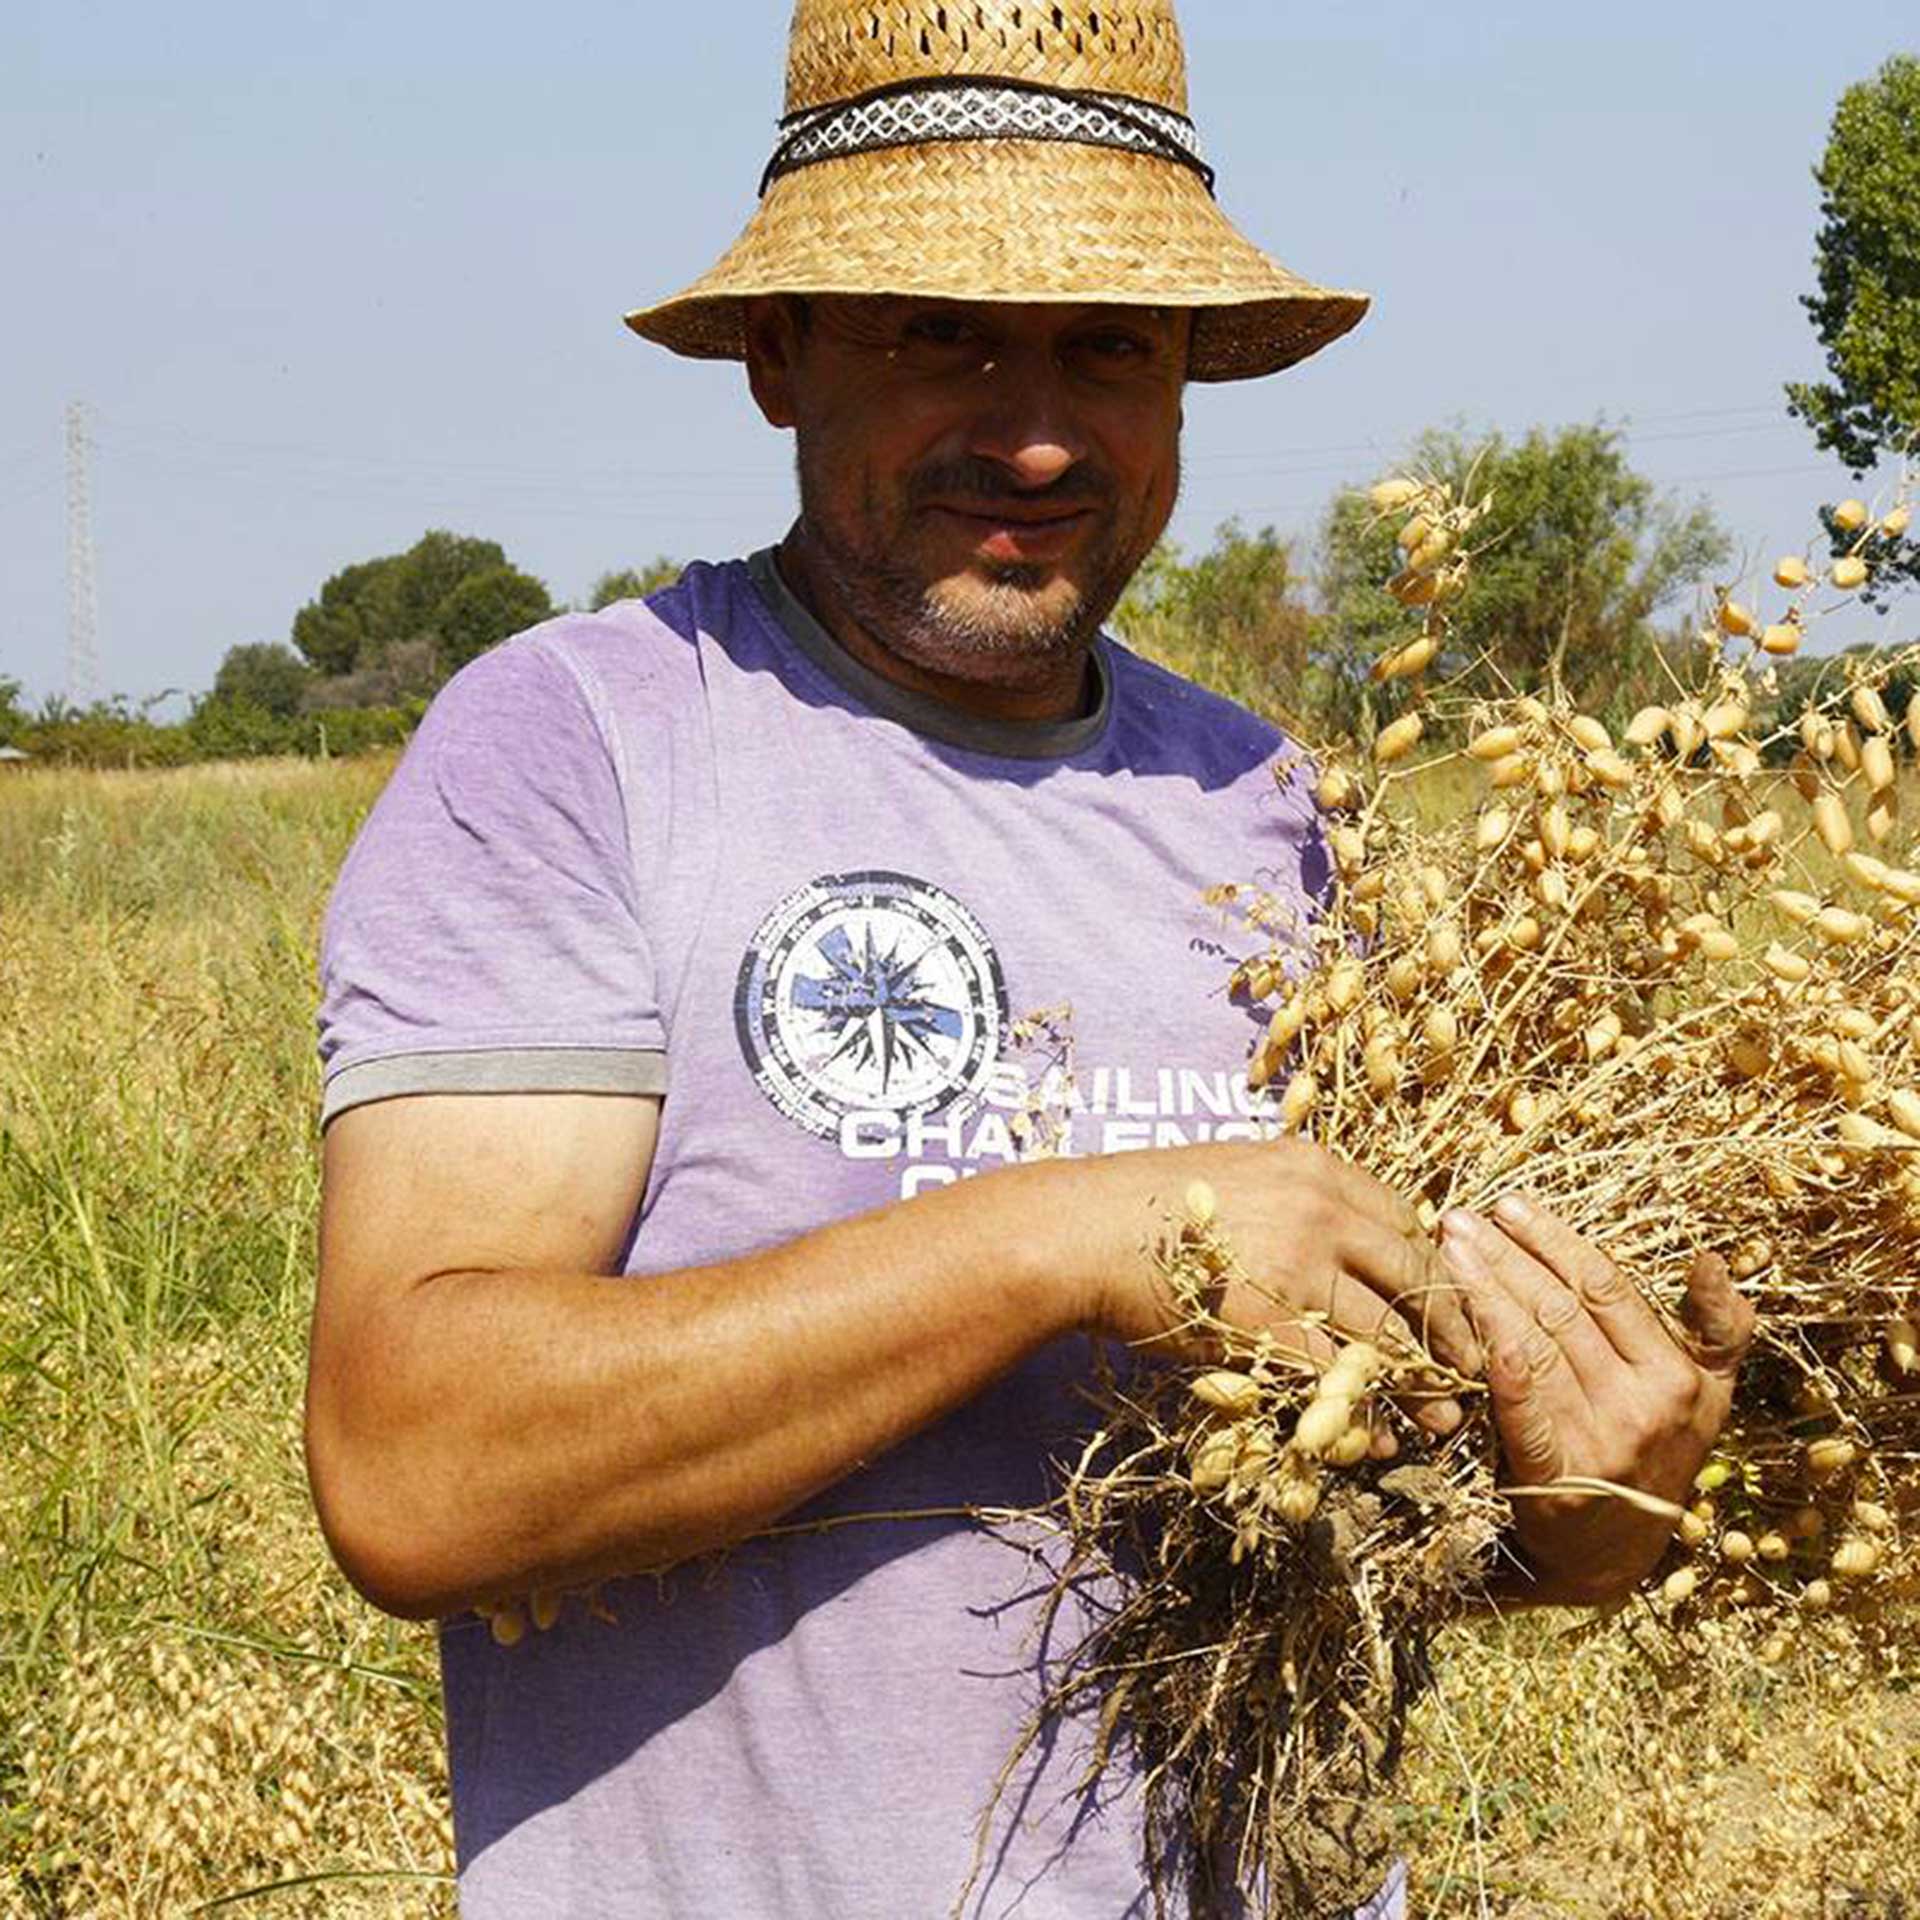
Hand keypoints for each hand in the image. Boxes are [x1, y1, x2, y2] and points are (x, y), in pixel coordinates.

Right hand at [1075, 1139, 1483, 1438]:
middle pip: (1420, 1274)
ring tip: (1446, 1418)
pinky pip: (1341, 1378)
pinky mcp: (1271, 1324)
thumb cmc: (1149, 1205)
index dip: (1438, 1270)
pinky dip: (1370, 1413)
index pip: (1409, 1221)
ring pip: (1392, 1334)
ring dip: (1428, 1383)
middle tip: (1475, 1368)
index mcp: (1317, 1167)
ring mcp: (1299, 1266)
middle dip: (1457, 1330)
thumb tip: (1344, 1240)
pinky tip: (1381, 1436)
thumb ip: (1296, 1200)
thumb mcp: (1238, 1176)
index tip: (1448, 1308)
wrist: (1084, 1232)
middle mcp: (1321, 1208)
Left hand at [1438, 1193, 1756, 1607]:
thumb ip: (1718, 1329)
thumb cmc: (1652, 1452)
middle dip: (1504, 1257)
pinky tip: (1470, 1328)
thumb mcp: (1706, 1394)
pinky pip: (1522, 1409)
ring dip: (1483, 1292)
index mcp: (1679, 1375)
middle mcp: (1646, 1405)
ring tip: (1446, 1253)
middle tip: (1459, 1221)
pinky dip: (1499, 1365)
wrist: (1611, 1555)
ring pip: (1535, 1346)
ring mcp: (1603, 1442)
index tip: (1509, 1206)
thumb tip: (1713, 1259)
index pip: (1605, 1287)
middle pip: (1562, 1309)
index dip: (1553, 1241)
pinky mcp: (1557, 1478)